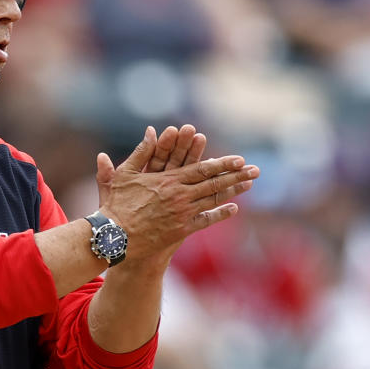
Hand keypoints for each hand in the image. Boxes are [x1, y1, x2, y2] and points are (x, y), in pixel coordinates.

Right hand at [96, 127, 257, 263]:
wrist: (115, 237)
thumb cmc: (116, 205)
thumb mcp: (124, 174)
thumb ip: (140, 152)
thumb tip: (151, 131)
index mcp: (168, 180)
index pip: (202, 169)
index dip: (222, 164)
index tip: (239, 160)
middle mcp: (179, 196)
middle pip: (213, 184)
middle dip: (236, 176)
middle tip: (255, 170)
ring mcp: (182, 213)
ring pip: (212, 200)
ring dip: (232, 192)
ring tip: (249, 185)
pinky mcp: (181, 230)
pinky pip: (205, 220)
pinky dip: (220, 214)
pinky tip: (233, 209)